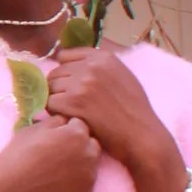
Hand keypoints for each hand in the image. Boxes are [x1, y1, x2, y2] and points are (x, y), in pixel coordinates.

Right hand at [0, 115, 102, 191]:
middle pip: (90, 143)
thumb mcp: (30, 130)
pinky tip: (57, 184)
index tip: (53, 138)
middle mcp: (88, 154)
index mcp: (76, 134)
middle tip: (56, 153)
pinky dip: (76, 181)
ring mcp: (89, 176)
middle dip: (78, 144)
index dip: (66, 129)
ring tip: (56, 169)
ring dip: (79, 162)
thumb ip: (53, 121)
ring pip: (90, 163)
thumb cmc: (16, 157)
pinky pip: (85, 182)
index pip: (79, 124)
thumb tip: (63, 120)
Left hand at [47, 44, 188, 191]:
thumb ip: (99, 68)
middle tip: (70, 104)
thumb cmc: (134, 110)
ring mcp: (82, 83)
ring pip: (50, 88)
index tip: (69, 85)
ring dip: (56, 101)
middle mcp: (91, 66)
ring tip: (71, 113)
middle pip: (55, 72)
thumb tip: (70, 63)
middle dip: (59, 88)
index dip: (64, 72)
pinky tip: (70, 120)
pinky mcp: (74, 102)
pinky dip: (55, 113)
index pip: (65, 55)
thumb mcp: (121, 77)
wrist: (142, 136)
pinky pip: (49, 103)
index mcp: (103, 57)